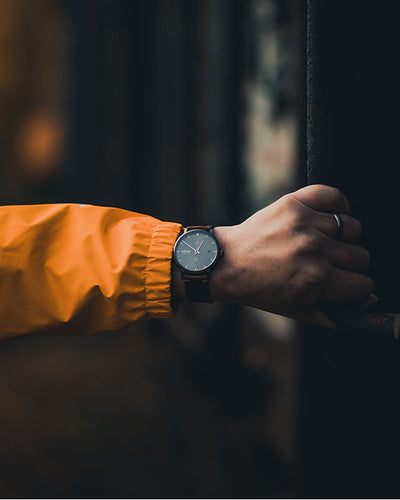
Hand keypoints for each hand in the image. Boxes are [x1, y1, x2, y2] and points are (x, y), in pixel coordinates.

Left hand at [210, 184, 375, 327]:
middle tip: (328, 265)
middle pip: (361, 256)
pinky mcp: (293, 204)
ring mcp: (304, 224)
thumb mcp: (298, 311)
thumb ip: (337, 315)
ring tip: (323, 242)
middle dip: (348, 266)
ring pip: (353, 228)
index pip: (364, 284)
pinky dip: (337, 205)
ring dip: (343, 238)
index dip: (355, 288)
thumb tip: (372, 300)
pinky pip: (334, 196)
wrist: (227, 262)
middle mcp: (314, 250)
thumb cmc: (262, 290)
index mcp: (316, 280)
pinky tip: (327, 218)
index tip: (343, 285)